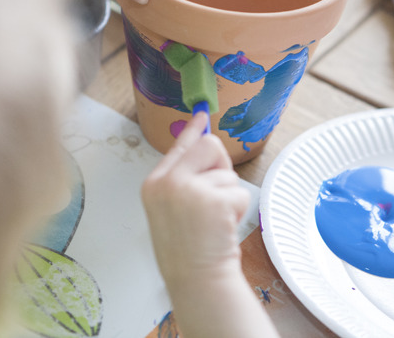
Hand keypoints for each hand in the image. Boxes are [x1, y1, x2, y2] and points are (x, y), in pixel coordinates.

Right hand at [141, 112, 249, 287]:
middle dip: (221, 167)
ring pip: (228, 173)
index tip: (202, 114)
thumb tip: (204, 147)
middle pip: (209, 146)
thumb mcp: (172, 208)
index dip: (193, 130)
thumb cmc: (187, 249)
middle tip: (217, 196)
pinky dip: (238, 208)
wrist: (195, 279)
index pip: (178, 146)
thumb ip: (184, 180)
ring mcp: (188, 190)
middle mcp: (167, 182)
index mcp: (154, 183)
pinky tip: (223, 226)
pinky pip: (239, 191)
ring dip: (229, 196)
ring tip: (214, 221)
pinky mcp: (212, 200)